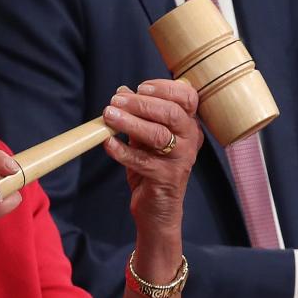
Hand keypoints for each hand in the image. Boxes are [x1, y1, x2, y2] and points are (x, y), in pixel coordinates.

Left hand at [100, 79, 201, 275]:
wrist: (157, 209)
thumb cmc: (152, 168)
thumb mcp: (145, 138)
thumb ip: (138, 115)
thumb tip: (122, 91)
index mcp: (188, 125)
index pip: (187, 97)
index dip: (164, 88)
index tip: (140, 87)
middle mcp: (190, 140)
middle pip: (171, 113)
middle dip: (141, 103)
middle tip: (115, 102)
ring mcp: (180, 159)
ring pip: (157, 134)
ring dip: (129, 123)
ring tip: (108, 116)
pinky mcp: (166, 178)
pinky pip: (142, 160)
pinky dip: (122, 150)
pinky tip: (108, 142)